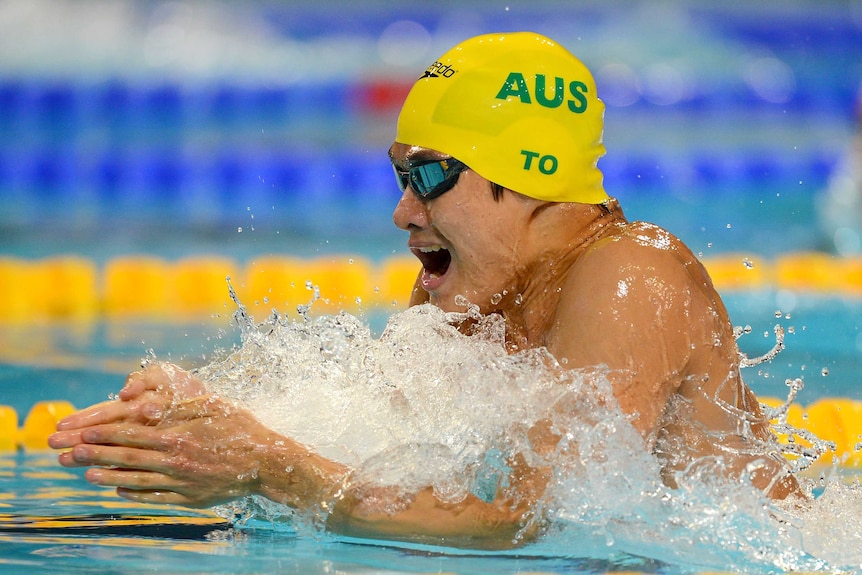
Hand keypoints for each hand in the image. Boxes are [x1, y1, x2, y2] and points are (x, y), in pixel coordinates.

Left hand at [49, 363, 271, 507]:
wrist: (266, 462)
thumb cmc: (240, 427)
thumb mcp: (212, 405)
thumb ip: (176, 405)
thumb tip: (142, 403)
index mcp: (178, 435)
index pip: (133, 434)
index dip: (106, 434)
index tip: (83, 432)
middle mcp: (176, 460)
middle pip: (128, 458)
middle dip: (96, 455)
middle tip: (69, 454)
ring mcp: (182, 482)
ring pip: (137, 480)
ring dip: (108, 477)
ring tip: (85, 475)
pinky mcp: (190, 498)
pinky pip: (156, 497)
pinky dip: (135, 494)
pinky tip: (119, 491)